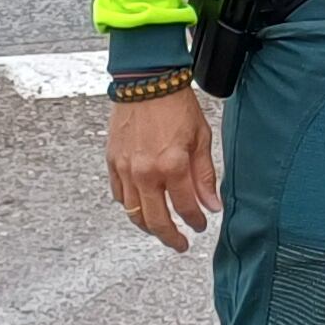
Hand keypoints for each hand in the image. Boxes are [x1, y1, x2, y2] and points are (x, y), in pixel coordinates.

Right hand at [106, 80, 218, 248]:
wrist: (147, 80)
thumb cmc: (176, 104)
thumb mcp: (201, 138)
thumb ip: (205, 176)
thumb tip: (211, 204)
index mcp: (172, 165)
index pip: (186, 208)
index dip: (196, 221)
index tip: (201, 225)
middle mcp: (146, 172)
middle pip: (157, 220)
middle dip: (171, 237)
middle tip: (180, 244)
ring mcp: (126, 168)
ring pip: (134, 213)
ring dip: (148, 226)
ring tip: (160, 229)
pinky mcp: (113, 162)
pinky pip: (118, 195)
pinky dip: (129, 205)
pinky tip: (140, 206)